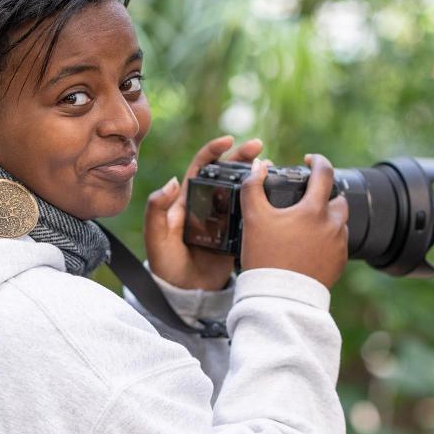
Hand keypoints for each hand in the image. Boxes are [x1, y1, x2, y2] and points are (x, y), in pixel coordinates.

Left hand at [145, 135, 262, 289]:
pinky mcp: (237, 234)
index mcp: (187, 199)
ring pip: (242, 189)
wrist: (184, 292)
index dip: (213, 150)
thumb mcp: (156, 236)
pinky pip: (252, 213)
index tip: (228, 140)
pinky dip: (264, 202)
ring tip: (271, 168)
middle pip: (227, 172)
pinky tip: (276, 196)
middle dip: (242, 156)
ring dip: (256, 176)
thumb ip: (157, 209)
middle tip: (259, 147)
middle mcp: (207, 204)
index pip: (201, 166)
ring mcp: (224, 218)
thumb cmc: (166, 264)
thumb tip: (172, 181)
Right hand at [239, 154, 348, 288]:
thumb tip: (258, 166)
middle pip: (338, 199)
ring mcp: (339, 245)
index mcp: (314, 210)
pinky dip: (327, 239)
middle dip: (325, 195)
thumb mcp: (253, 218)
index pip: (325, 173)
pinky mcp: (339, 263)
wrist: (279, 298)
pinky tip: (309, 246)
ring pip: (339, 222)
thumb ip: (253, 187)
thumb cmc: (265, 257)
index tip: (309, 160)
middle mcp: (333, 225)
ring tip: (304, 225)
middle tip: (305, 200)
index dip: (317, 161)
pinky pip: (338, 244)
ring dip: (326, 218)